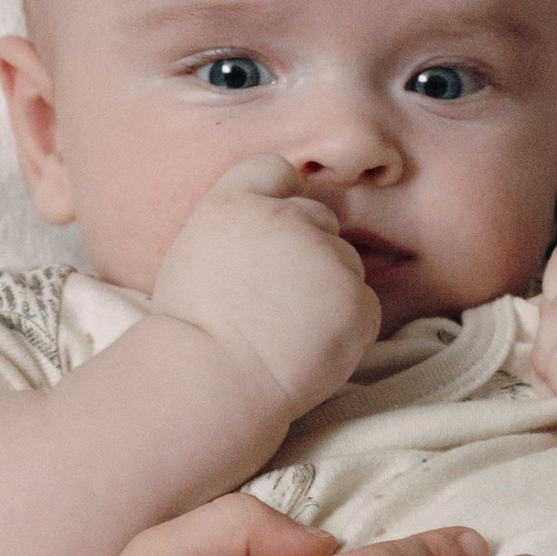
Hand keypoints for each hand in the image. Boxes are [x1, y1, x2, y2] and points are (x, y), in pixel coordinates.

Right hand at [151, 154, 377, 425]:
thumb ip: (240, 226)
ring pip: (345, 261)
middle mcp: (283, 218)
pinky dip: (348, 327)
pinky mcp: (355, 296)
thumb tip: (273, 224)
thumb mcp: (196, 255)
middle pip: (319, 217)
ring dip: (329, 291)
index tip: (271, 237)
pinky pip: (364, 305)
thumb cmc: (192, 334)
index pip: (276, 169)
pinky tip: (309, 349)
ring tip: (288, 331)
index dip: (280, 199)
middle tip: (277, 302)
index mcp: (234, 202)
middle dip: (307, 253)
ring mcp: (323, 255)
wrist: (209, 386)